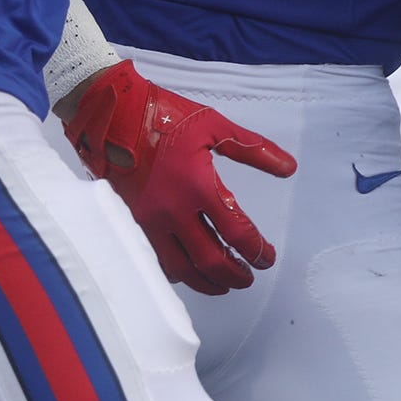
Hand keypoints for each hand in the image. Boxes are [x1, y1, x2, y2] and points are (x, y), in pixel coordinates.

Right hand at [65, 61, 295, 294]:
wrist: (112, 116)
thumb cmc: (165, 117)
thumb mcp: (214, 126)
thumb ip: (253, 149)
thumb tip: (289, 168)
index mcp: (197, 186)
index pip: (235, 231)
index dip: (256, 250)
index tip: (266, 257)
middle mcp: (173, 211)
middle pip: (210, 260)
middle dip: (235, 274)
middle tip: (250, 276)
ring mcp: (149, 221)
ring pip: (182, 269)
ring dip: (208, 282)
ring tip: (225, 283)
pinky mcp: (132, 224)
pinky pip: (157, 261)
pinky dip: (178, 273)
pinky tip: (190, 271)